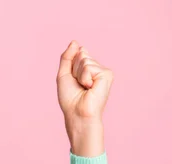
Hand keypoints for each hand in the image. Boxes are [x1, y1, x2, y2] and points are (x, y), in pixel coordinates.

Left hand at [56, 40, 113, 156]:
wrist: (77, 113)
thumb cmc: (70, 99)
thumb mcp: (64, 75)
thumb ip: (67, 57)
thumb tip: (75, 42)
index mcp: (88, 68)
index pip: (78, 53)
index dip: (71, 66)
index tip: (73, 80)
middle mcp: (97, 68)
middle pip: (80, 55)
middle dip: (74, 70)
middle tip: (78, 85)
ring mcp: (103, 71)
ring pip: (84, 60)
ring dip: (78, 75)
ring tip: (84, 88)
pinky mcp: (107, 74)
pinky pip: (89, 67)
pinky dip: (84, 78)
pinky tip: (89, 88)